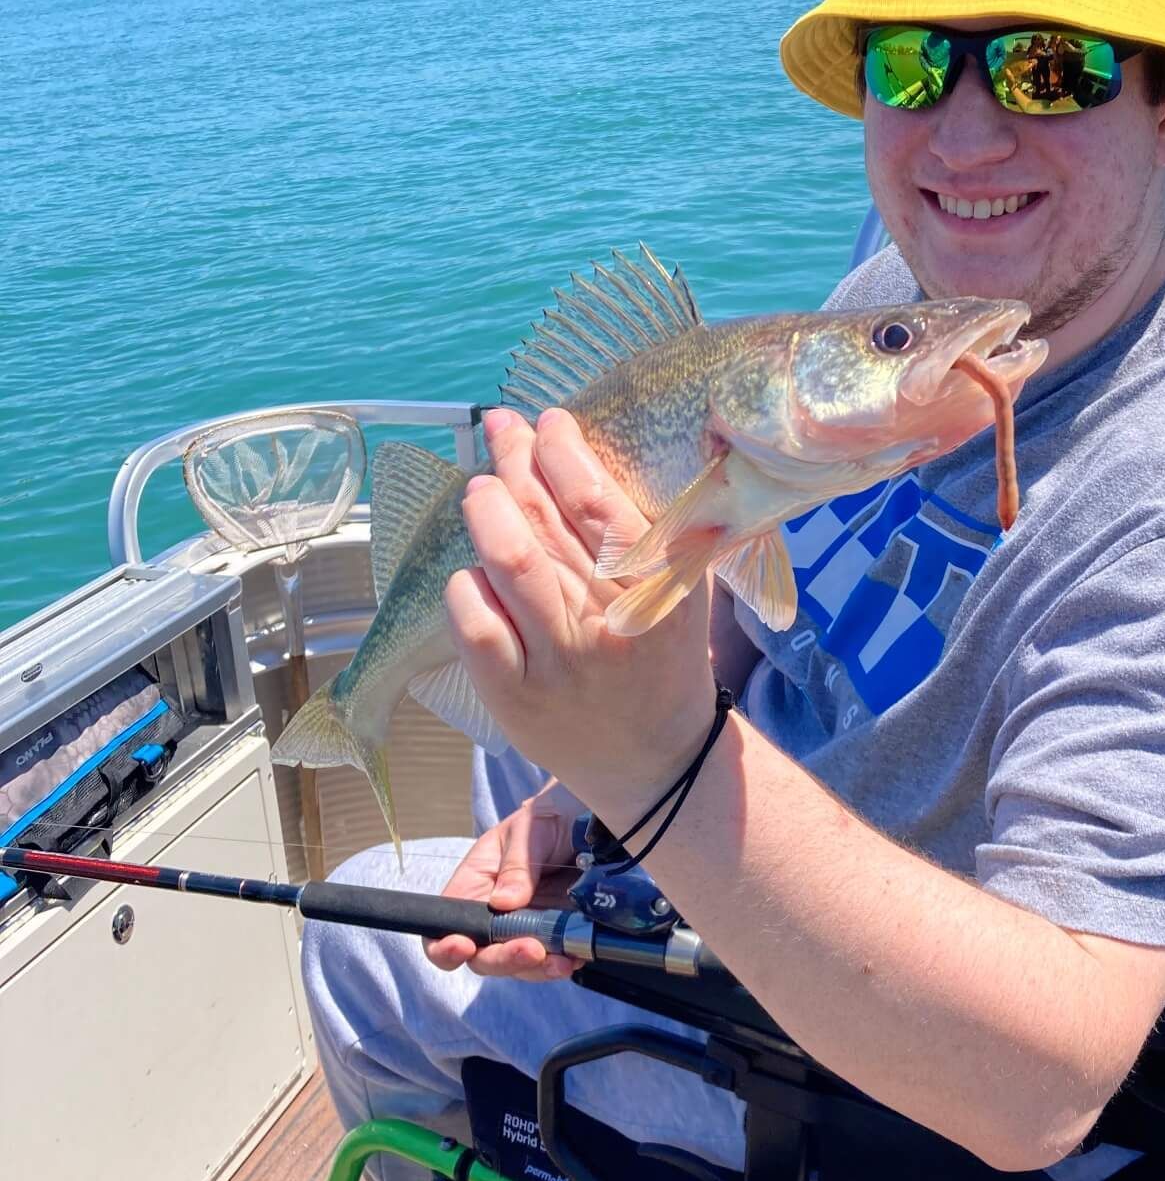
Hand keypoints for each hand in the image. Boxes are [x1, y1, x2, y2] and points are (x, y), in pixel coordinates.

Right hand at [425, 782, 578, 978]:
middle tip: (532, 950)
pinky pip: (552, 962)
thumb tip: (502, 902)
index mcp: (473, 887)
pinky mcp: (555, 937)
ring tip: (562, 961)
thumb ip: (517, 865)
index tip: (463, 946)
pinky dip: (562, 964)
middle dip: (504, 960)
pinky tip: (576, 956)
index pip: (442, 928)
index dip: (444, 947)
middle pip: (482, 957)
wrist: (589, 821)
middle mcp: (493, 916)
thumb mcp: (529, 830)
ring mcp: (524, 930)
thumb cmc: (545, 820)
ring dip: (538, 969)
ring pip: (520, 967)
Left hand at [444, 407, 717, 825]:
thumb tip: (582, 446)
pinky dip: (465, 587)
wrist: (657, 760)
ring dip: (487, 511)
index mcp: (657, 588)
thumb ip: (652, 527)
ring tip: (481, 487)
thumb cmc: (663, 658)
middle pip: (547, 521)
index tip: (548, 420)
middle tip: (501, 430)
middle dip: (516, 461)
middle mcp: (608, 622)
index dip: (563, 451)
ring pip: (509, 564)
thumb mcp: (682, 588)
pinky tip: (470, 571)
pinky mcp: (517, 697)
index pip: (598, 502)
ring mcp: (559, 662)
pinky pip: (477, 626)